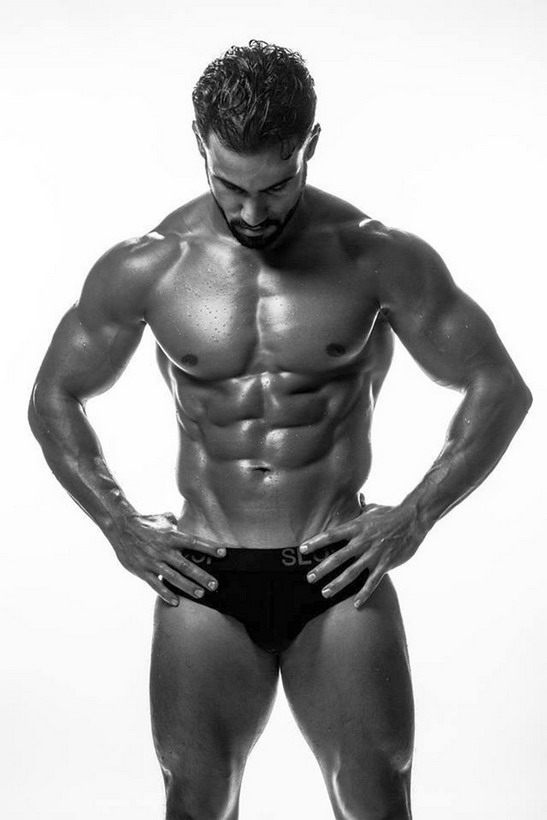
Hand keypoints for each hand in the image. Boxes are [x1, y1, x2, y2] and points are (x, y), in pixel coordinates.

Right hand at [108, 511, 227, 605]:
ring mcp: (153, 561)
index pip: (194, 542)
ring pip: (173, 577)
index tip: (224, 553)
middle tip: (215, 585)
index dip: (209, 548)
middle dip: (202, 576)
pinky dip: (165, 594)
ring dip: (188, 587)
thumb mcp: (163, 519)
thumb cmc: (145, 523)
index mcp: (171, 536)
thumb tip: (186, 522)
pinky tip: (176, 602)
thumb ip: (177, 522)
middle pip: (187, 565)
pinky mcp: (142, 570)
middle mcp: (164, 550)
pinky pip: (155, 585)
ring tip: (201, 594)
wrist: (120, 527)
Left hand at [300, 501, 428, 607]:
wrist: (413, 520)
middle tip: (309, 578)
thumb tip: (357, 498)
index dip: (316, 543)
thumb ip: (361, 507)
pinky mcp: (385, 564)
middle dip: (322, 569)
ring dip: (337, 584)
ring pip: (352, 572)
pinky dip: (364, 594)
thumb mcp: (372, 509)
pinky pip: (372, 582)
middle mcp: (362, 542)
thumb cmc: (391, 513)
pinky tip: (356, 604)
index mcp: (356, 527)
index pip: (331, 536)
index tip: (302, 549)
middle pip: (338, 557)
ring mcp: (373, 554)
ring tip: (325, 592)